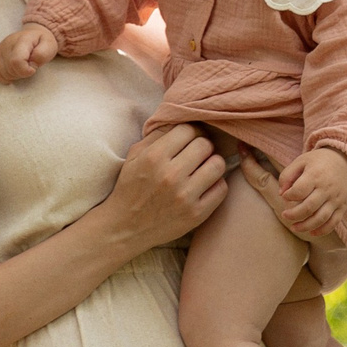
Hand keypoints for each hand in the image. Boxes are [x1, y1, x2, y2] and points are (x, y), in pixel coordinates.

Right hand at [0, 25, 60, 83]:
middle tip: (29, 66)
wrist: (33, 35)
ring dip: (15, 75)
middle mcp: (7, 43)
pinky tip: (14, 72)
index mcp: (22, 40)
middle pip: (9, 69)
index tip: (34, 67)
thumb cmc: (42, 42)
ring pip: (3, 73)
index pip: (16, 61)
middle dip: (22, 73)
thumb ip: (42, 55)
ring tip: (23, 67)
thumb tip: (30, 64)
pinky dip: (6, 77)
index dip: (26, 70)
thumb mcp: (49, 46)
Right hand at [100, 125, 228, 249]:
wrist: (125, 227)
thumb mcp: (135, 156)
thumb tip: (181, 119)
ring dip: (212, 164)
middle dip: (202, 147)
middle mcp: (170, 175)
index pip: (188, 129)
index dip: (190, 132)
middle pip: (205, 145)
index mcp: (154, 157)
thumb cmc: (130, 187)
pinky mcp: (196, 214)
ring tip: (202, 169)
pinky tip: (204, 186)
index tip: (188, 140)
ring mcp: (185, 196)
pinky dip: (216, 185)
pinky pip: (222, 188)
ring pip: (218, 164)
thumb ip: (157, 135)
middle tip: (196, 155)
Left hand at [277, 147, 346, 236]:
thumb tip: (281, 194)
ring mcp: (336, 199)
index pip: (299, 191)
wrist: (345, 160)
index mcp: (316, 175)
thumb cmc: (319, 161)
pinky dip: (322, 230)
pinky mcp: (343, 206)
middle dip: (293, 215)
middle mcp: (327, 188)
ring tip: (294, 227)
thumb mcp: (301, 161)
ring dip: (305, 226)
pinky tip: (311, 232)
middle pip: (309, 207)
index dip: (289, 196)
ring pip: (320, 218)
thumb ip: (287, 175)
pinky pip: (334, 222)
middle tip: (284, 215)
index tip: (285, 196)